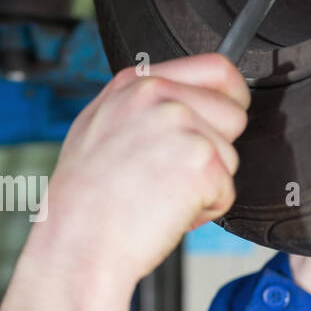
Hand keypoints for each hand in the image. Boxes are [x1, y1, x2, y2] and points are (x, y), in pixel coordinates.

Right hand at [0, 52, 248, 310]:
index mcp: (135, 84)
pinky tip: (165, 213)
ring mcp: (182, 125)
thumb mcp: (98, 130)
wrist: (77, 243)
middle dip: (216, 148)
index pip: (215, 68)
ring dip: (205, 185)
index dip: (229, 97)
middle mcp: (159, 95)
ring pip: (230, 156)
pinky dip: (203, 211)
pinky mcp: (202, 160)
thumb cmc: (81, 202)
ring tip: (158, 197)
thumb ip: (142, 110)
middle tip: (172, 174)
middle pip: (233, 112)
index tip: (223, 117)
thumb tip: (180, 105)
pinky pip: (227, 191)